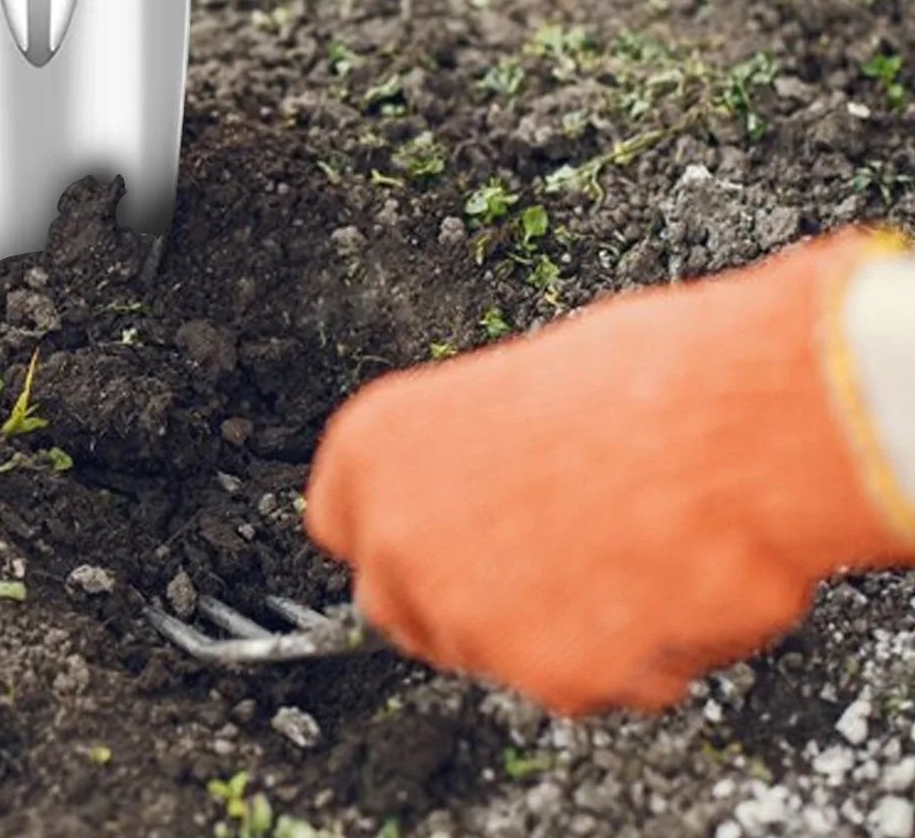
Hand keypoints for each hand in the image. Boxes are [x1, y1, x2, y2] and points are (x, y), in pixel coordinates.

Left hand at [304, 231, 914, 714]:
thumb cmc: (639, 382)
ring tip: (630, 545)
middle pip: (401, 604)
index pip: (341, 524)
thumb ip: (463, 465)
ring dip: (554, 624)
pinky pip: (587, 685)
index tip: (440, 536)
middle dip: (464, 595)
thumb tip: (480, 499)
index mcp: (373, 446)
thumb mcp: (512, 392)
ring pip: (498, 651)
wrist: (727, 427)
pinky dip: (630, 657)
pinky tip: (665, 583)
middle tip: (544, 557)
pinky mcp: (542, 677)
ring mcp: (463, 614)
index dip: (401, 535)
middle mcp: (396, 535)